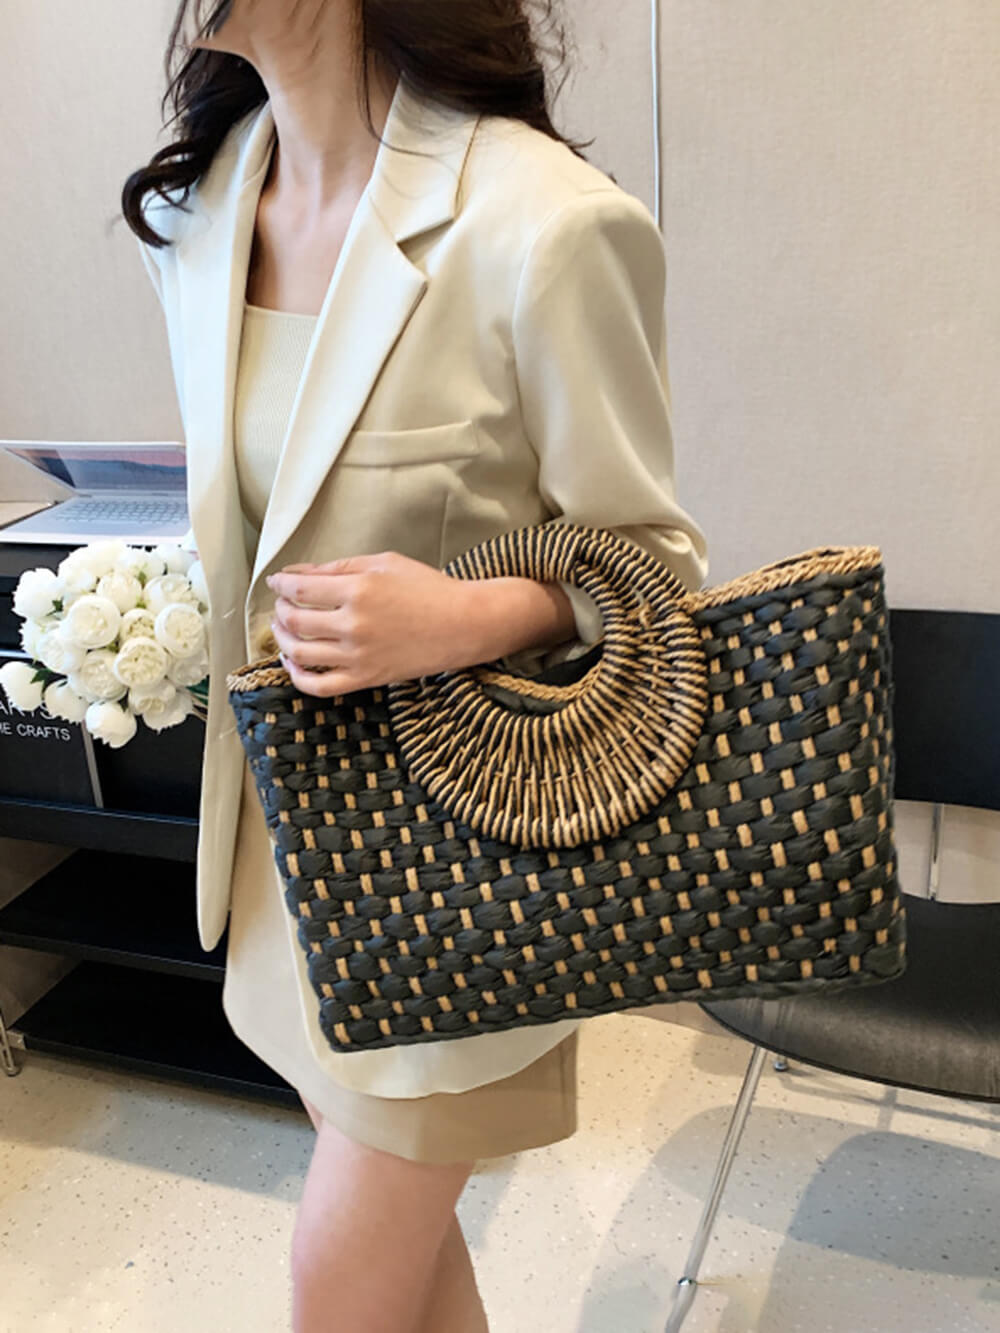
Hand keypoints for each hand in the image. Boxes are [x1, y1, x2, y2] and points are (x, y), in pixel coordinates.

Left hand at [265, 550, 480, 696]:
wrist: (463, 625)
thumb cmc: (428, 588)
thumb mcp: (383, 563)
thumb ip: (337, 567)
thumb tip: (295, 574)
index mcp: (358, 589)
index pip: (299, 589)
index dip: (280, 585)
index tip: (276, 583)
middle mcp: (354, 624)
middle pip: (294, 620)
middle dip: (279, 609)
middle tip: (282, 604)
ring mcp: (358, 655)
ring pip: (299, 653)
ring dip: (282, 639)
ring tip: (284, 629)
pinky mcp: (366, 678)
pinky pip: (319, 686)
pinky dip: (298, 676)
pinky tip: (294, 662)